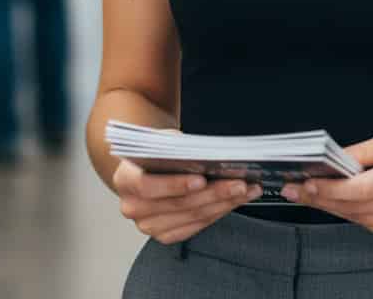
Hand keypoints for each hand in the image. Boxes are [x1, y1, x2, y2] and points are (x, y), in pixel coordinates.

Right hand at [113, 160, 261, 244]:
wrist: (147, 165)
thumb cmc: (157, 149)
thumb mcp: (161, 139)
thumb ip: (176, 147)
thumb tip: (208, 155)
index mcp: (125, 179)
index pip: (148, 186)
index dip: (175, 184)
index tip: (202, 179)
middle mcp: (132, 207)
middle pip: (178, 204)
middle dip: (214, 193)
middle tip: (241, 183)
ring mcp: (148, 225)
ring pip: (192, 216)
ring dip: (224, 203)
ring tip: (247, 190)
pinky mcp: (165, 235)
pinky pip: (196, 226)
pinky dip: (219, 212)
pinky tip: (236, 200)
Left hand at [280, 129, 372, 242]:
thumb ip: (363, 151)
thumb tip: (333, 160)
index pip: (357, 188)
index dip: (327, 189)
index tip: (304, 183)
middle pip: (354, 207)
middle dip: (322, 198)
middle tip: (297, 190)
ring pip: (360, 219)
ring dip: (335, 207)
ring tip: (313, 195)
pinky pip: (372, 226)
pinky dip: (355, 214)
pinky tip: (342, 203)